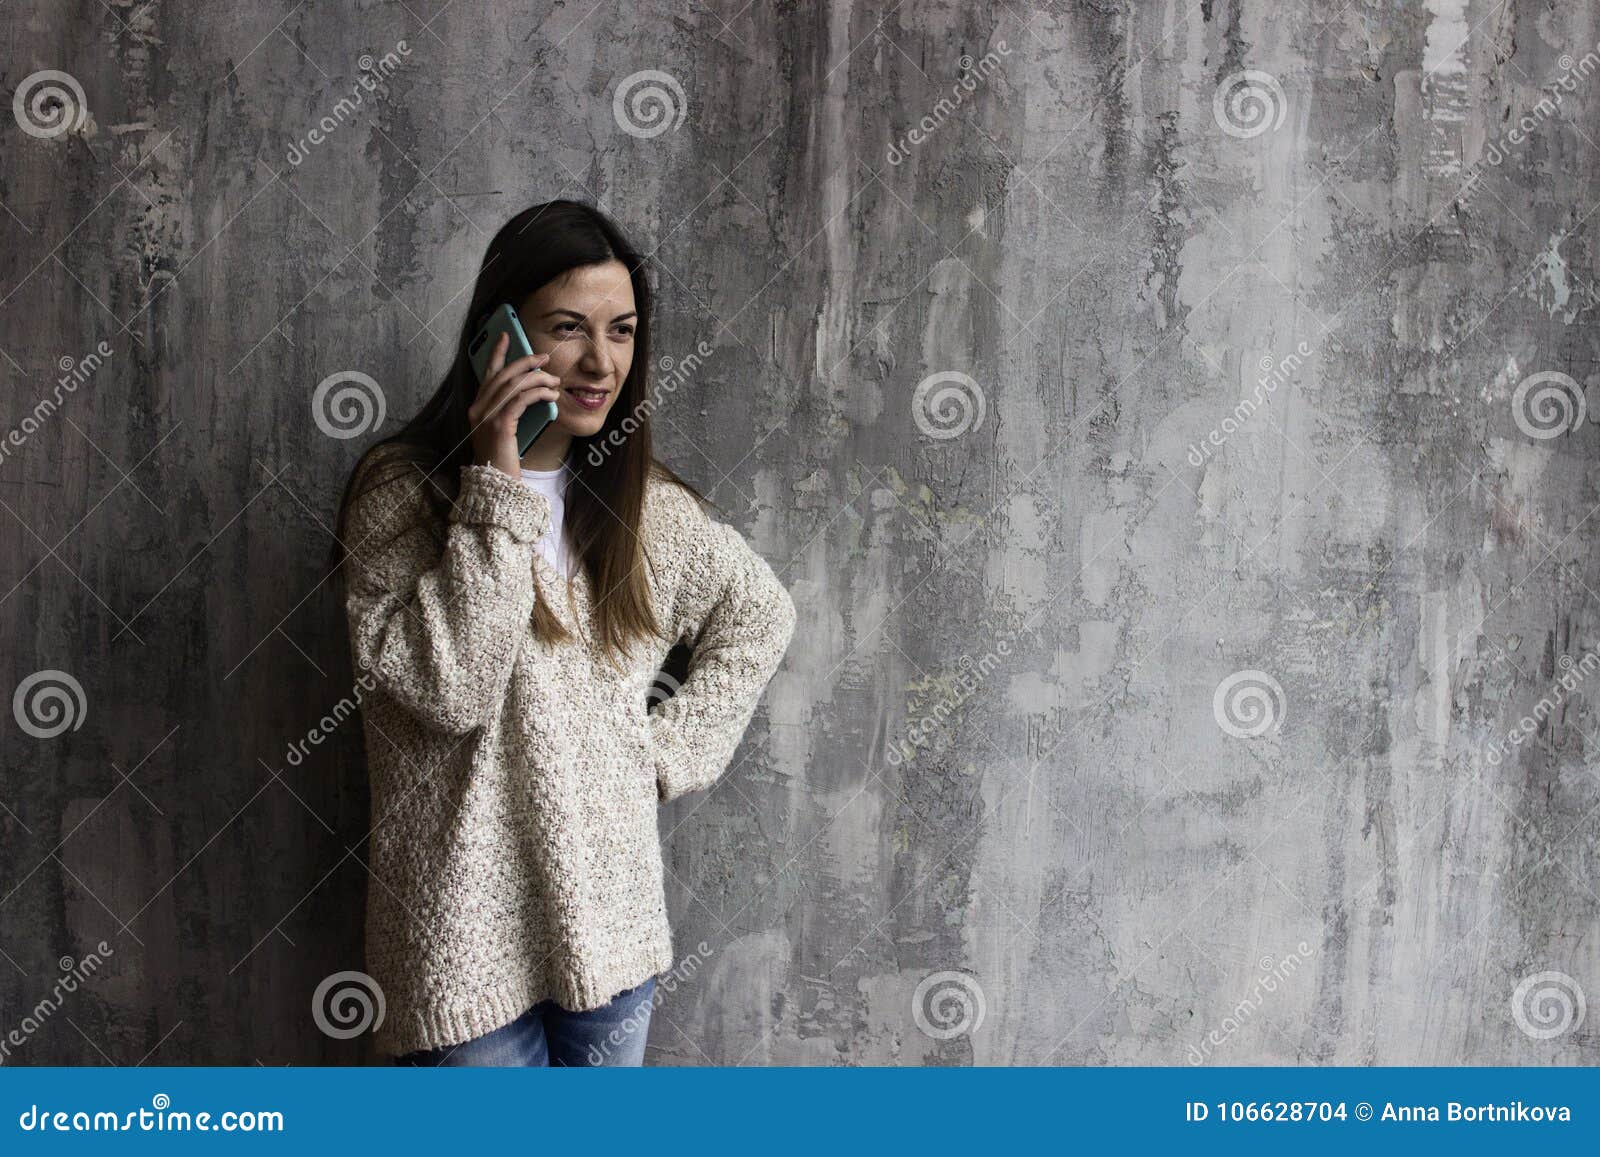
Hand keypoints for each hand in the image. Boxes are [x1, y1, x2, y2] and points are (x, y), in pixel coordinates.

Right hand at [466, 332, 560, 478]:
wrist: (496, 485)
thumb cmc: (503, 459)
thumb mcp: (506, 430)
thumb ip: (512, 410)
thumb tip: (533, 392)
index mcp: (477, 408)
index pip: (487, 374)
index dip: (496, 352)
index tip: (507, 336)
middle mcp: (477, 409)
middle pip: (502, 375)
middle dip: (525, 362)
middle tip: (544, 358)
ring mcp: (486, 417)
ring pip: (513, 385)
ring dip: (537, 378)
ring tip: (554, 380)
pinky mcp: (499, 425)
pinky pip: (520, 400)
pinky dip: (538, 393)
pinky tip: (550, 394)